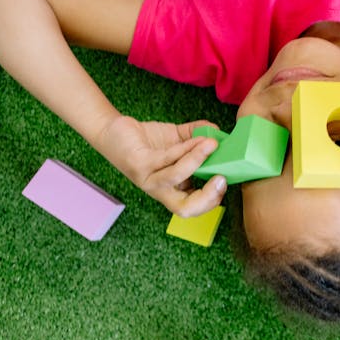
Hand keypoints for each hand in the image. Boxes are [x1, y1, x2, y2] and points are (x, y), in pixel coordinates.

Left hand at [95, 116, 226, 216]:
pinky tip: (197, 138)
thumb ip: (199, 136)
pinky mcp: (138, 164)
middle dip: (207, 197)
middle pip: (183, 209)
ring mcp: (148, 179)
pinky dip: (185, 148)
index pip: (192, 207)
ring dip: (197, 160)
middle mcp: (160, 189)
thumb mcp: (179, 139)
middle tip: (221, 178)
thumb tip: (219, 132)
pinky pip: (165, 159)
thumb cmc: (148, 140)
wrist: (114, 131)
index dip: (211, 201)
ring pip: (175, 178)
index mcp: (173, 188)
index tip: (224, 180)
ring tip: (212, 144)